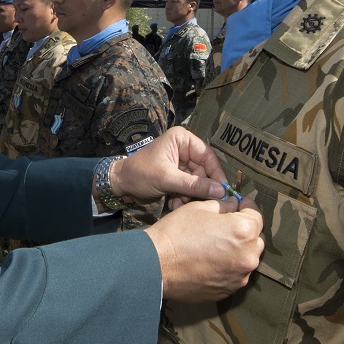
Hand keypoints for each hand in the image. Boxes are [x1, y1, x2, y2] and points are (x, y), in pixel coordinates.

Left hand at [110, 127, 226, 205]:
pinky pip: (190, 187)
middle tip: (201, 202)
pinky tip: (175, 204)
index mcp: (181, 140)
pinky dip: (185, 197)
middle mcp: (184, 148)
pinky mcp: (177, 176)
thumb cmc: (139, 174)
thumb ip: (193, 185)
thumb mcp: (167, 179)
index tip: (223, 190)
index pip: (207, 155)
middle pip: (204, 170)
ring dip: (192, 195)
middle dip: (201, 188)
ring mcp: (181, 163)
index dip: (216, 173)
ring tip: (180, 203)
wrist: (120, 185)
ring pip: (198, 181)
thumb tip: (220, 191)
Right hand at [144, 197, 263, 301]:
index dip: (247, 206)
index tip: (240, 203)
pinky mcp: (228, 290)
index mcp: (243, 231)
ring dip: (239, 249)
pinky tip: (211, 260)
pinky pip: (236, 274)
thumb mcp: (200, 208)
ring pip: (247, 258)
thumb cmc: (175, 233)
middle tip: (227, 223)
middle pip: (256, 239)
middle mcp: (247, 256)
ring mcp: (239, 276)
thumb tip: (233, 205)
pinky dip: (229, 266)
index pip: (256, 215)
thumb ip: (223, 206)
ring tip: (217, 244)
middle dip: (245, 229)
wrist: (156, 266)